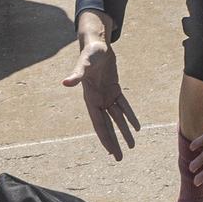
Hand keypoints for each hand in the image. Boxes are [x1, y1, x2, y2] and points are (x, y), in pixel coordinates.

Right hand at [62, 26, 139, 158]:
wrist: (96, 44)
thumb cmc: (89, 53)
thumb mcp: (84, 63)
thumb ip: (77, 74)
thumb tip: (66, 83)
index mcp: (91, 99)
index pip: (99, 124)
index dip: (105, 138)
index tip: (110, 152)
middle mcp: (99, 100)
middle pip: (108, 126)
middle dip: (114, 141)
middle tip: (119, 157)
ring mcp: (106, 95)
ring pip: (117, 118)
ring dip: (124, 131)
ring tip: (131, 146)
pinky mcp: (114, 88)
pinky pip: (124, 105)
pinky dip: (130, 115)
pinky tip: (137, 127)